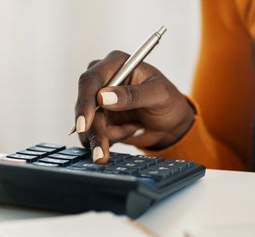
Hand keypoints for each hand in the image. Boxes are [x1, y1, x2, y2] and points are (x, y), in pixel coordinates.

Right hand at [74, 50, 194, 162]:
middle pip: (85, 106)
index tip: (84, 124)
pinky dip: (111, 139)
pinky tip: (129, 131)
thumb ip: (132, 95)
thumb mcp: (158, 95)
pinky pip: (94, 135)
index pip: (90, 80)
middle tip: (101, 153)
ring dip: (107, 137)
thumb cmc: (168, 101)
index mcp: (115, 64)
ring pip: (88, 125)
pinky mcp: (99, 120)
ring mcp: (98, 102)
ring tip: (132, 131)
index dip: (84, 102)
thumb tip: (103, 97)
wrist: (169, 124)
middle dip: (93, 131)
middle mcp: (103, 81)